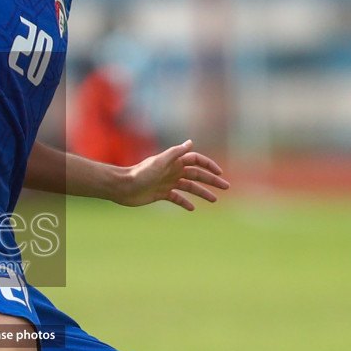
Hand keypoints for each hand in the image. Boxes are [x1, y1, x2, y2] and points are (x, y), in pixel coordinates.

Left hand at [115, 140, 229, 209]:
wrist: (124, 187)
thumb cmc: (141, 173)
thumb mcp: (160, 162)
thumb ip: (175, 152)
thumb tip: (191, 142)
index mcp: (174, 162)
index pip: (196, 160)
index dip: (209, 165)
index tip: (220, 173)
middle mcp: (173, 171)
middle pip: (197, 175)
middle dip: (212, 180)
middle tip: (226, 187)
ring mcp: (168, 183)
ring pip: (190, 187)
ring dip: (203, 192)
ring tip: (215, 200)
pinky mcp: (161, 194)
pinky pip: (177, 198)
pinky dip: (185, 203)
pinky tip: (192, 208)